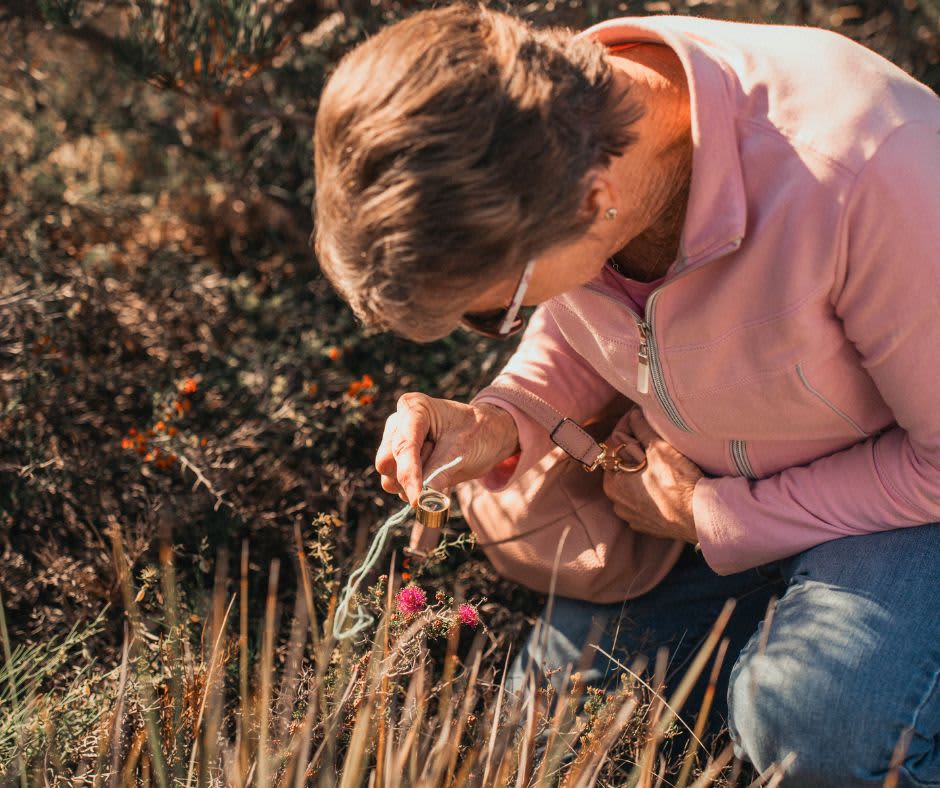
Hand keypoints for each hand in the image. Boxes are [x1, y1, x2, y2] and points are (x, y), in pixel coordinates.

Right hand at [375, 393, 518, 505]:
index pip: (403, 446)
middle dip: (412, 474)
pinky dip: (416, 487)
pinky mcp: (398, 463)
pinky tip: (434, 471)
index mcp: (413, 408)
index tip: (417, 499)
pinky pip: (397, 486)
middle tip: (443, 463)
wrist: (487, 435)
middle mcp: (397, 423)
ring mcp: (394, 443)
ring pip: (389, 479)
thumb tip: (422, 501)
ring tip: (440, 463)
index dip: (408, 473)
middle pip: (386, 463)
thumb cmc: (478, 433)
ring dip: (415, 482)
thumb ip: (439, 474)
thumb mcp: (463, 451)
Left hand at [602, 409, 702, 543]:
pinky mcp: (649, 525)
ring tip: (659, 459)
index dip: (626, 430)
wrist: (701, 516)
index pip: (614, 449)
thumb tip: (633, 415)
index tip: (637, 419)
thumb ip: (641, 429)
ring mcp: (633, 517)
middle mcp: (617, 503)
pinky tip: (665, 483)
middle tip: (649, 437)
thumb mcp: (658, 449)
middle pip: (622, 468)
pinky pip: (646, 502)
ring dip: (642, 472)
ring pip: (633, 486)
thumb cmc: (677, 483)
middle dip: (633, 451)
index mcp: (612, 484)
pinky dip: (652, 491)